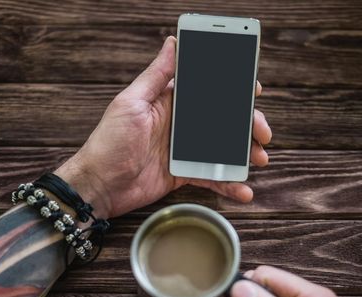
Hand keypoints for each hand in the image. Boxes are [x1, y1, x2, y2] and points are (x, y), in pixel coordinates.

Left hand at [55, 36, 271, 217]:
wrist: (98, 186)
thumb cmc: (109, 143)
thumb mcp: (131, 103)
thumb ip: (156, 76)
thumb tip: (172, 43)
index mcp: (169, 103)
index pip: (207, 90)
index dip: (232, 89)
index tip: (254, 90)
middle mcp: (179, 124)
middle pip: (222, 120)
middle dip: (246, 124)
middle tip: (262, 132)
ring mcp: (183, 150)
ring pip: (222, 148)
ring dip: (243, 153)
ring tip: (259, 159)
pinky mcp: (183, 173)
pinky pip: (211, 176)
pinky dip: (228, 183)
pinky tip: (243, 188)